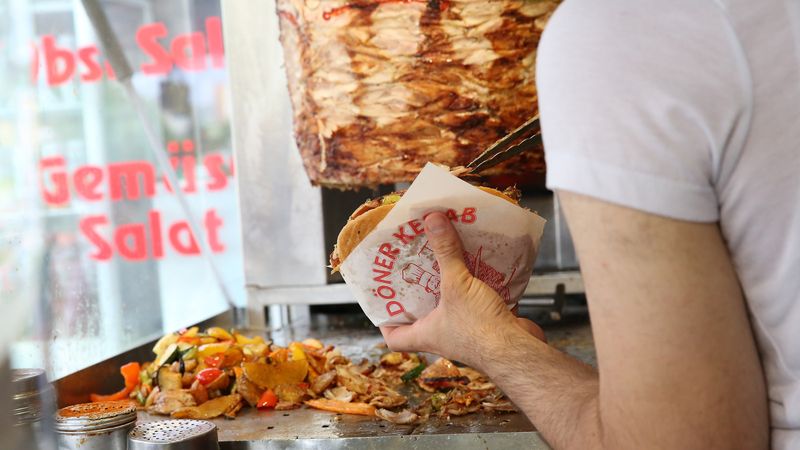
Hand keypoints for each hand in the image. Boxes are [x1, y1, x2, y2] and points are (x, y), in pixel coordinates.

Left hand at [380, 211, 543, 369]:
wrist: (519, 352)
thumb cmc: (481, 331)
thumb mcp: (457, 285)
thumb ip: (445, 252)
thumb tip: (431, 221)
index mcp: (425, 334)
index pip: (394, 336)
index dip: (385, 320)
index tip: (383, 300)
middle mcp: (443, 334)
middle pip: (423, 313)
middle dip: (421, 290)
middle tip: (415, 265)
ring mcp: (467, 330)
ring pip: (452, 303)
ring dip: (450, 282)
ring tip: (443, 256)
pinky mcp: (489, 323)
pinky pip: (478, 298)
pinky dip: (478, 283)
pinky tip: (478, 263)